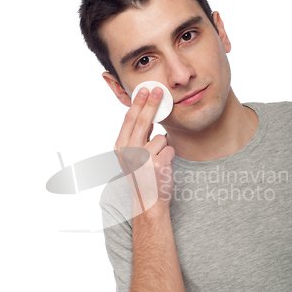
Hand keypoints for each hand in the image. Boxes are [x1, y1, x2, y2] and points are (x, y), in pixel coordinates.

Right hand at [114, 86, 174, 209]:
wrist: (147, 201)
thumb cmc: (141, 176)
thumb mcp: (131, 156)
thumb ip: (136, 137)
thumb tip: (147, 114)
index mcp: (121, 147)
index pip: (129, 120)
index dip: (138, 103)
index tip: (145, 90)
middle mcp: (129, 151)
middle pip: (143, 120)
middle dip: (152, 103)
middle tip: (160, 90)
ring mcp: (144, 157)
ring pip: (161, 137)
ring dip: (163, 146)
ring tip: (157, 161)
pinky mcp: (158, 163)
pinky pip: (170, 149)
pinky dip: (170, 155)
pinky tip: (163, 167)